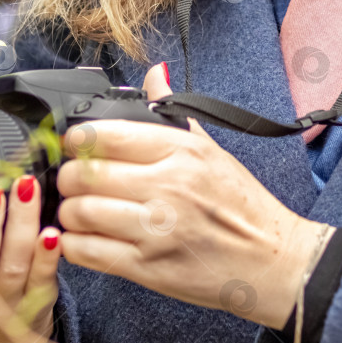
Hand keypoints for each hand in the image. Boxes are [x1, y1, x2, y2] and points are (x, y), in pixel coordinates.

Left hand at [57, 65, 330, 328]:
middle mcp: (167, 186)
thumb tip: (154, 74)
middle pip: (82, 174)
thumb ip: (173, 114)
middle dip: (67, 179)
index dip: (76, 140)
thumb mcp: (213, 152)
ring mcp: (156, 229)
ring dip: (69, 213)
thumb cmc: (244, 208)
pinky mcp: (147, 268)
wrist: (274, 262)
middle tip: (74, 183)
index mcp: (182, 152)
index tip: (74, 147)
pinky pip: (86, 252)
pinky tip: (83, 239)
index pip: (104, 134)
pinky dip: (72, 245)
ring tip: (80, 213)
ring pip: (79, 213)